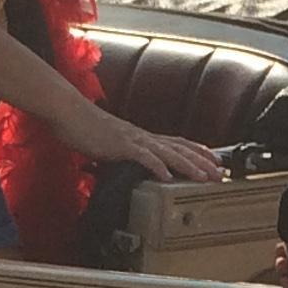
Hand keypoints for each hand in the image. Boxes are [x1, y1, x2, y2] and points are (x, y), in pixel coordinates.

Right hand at [71, 107, 224, 181]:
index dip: (197, 151)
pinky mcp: (119, 145)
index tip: (214, 160)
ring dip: (188, 165)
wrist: (68, 112)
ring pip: (168, 152)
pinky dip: (156, 166)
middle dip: (202, 161)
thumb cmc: (84, 127)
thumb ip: (122, 155)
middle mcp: (142, 135)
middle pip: (179, 148)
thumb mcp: (110, 144)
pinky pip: (142, 156)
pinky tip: (167, 176)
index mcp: (141, 136)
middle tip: (220, 173)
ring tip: (203, 176)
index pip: (177, 142)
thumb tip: (128, 169)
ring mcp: (132, 139)